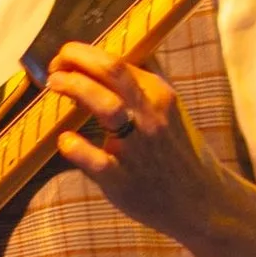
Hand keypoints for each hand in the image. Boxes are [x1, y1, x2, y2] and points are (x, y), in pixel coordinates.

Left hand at [45, 46, 221, 241]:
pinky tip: (65, 140)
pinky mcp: (123, 180)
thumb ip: (142, 84)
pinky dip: (76, 147)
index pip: (117, 62)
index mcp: (159, 95)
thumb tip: (111, 57)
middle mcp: (150, 116)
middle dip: (76, 60)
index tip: (66, 58)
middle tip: (55, 65)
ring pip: (106, 107)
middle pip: (112, 73)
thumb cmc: (176, 152)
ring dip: (75, 88)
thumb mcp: (168, 110)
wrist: (201, 202)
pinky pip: (96, 161)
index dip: (84, 55)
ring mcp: (137, 149)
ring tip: (54, 84)